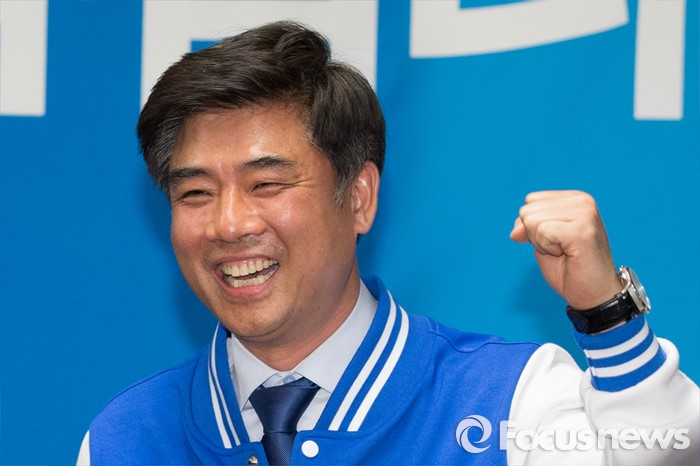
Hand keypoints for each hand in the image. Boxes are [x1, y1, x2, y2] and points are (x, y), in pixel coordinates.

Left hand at [509, 190, 621, 309]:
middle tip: (561, 250)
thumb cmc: (570, 269)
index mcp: (575, 199)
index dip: (533, 226)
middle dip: (536, 235)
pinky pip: (542, 231)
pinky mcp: (582, 230)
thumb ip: (527, 228)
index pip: (530, 201)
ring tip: (565, 252)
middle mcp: (582, 201)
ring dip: (542, 243)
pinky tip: (566, 254)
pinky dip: (547, 248)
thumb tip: (515, 231)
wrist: (595, 294)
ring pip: (532, 220)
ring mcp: (584, 214)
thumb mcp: (542, 242)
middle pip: (528, 210)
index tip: (556, 241)